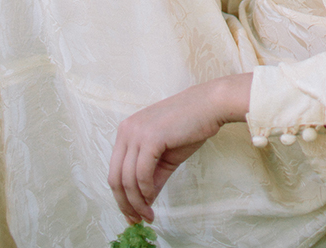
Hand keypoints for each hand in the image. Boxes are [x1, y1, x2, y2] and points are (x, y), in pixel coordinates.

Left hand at [108, 74, 251, 223]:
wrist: (209, 106)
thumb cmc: (189, 127)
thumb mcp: (166, 156)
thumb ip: (153, 177)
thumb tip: (144, 202)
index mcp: (126, 131)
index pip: (115, 170)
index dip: (121, 196)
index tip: (131, 214)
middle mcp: (126, 129)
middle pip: (115, 177)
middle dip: (125, 203)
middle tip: (138, 219)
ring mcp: (137, 132)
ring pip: (127, 178)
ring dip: (137, 201)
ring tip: (148, 214)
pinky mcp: (150, 137)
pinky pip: (141, 173)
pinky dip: (146, 190)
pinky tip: (152, 198)